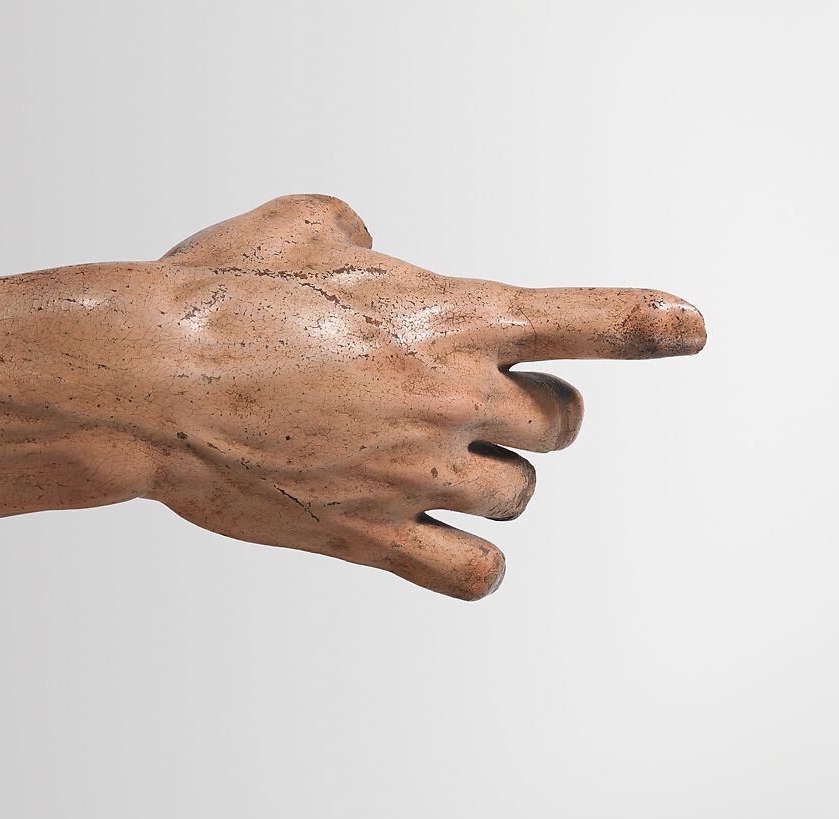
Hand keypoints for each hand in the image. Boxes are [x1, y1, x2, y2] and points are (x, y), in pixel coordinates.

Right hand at [141, 195, 704, 598]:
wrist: (148, 380)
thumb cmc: (216, 296)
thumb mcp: (303, 226)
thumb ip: (367, 238)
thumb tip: (378, 255)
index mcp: (449, 316)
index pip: (581, 320)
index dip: (643, 323)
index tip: (689, 327)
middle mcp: (450, 396)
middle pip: (559, 422)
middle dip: (532, 411)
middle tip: (478, 401)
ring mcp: (415, 473)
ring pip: (519, 494)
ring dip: (495, 477)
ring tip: (433, 459)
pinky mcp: (371, 536)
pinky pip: (472, 573)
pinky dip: (476, 561)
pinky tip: (451, 540)